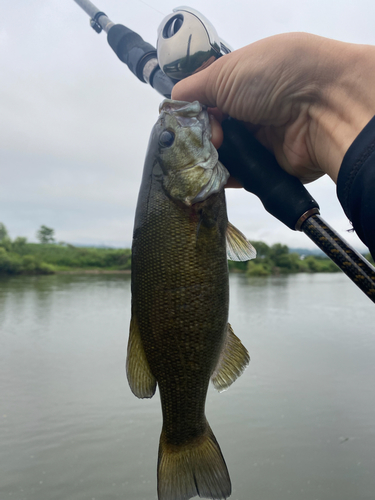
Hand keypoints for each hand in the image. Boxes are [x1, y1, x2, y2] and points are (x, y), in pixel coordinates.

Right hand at [172, 33, 374, 183]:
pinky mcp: (265, 167)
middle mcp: (249, 110)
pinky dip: (221, 177)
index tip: (185, 122)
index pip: (204, 101)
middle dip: (199, 137)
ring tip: (206, 157)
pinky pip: (236, 175)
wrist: (322, 107)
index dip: (191, 113)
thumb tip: (170, 105)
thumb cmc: (274, 76)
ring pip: (220, 154)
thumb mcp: (223, 72)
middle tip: (204, 139)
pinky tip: (208, 176)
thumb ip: (191, 90)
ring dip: (208, 158)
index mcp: (241, 82)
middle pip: (210, 130)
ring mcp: (258, 139)